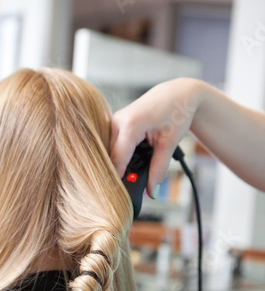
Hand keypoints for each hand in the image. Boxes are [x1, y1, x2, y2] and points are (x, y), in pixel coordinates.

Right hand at [110, 78, 200, 197]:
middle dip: (123, 172)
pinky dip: (124, 155)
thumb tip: (152, 192)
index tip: (120, 196)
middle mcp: (117, 121)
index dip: (119, 180)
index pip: (118, 161)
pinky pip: (114, 145)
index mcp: (129, 125)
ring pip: (112, 153)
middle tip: (136, 185)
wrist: (178, 93)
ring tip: (140, 167)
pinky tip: (135, 157)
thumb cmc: (176, 112)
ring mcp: (114, 121)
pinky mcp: (116, 123)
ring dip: (123, 163)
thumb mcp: (169, 144)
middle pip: (113, 158)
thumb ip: (158, 169)